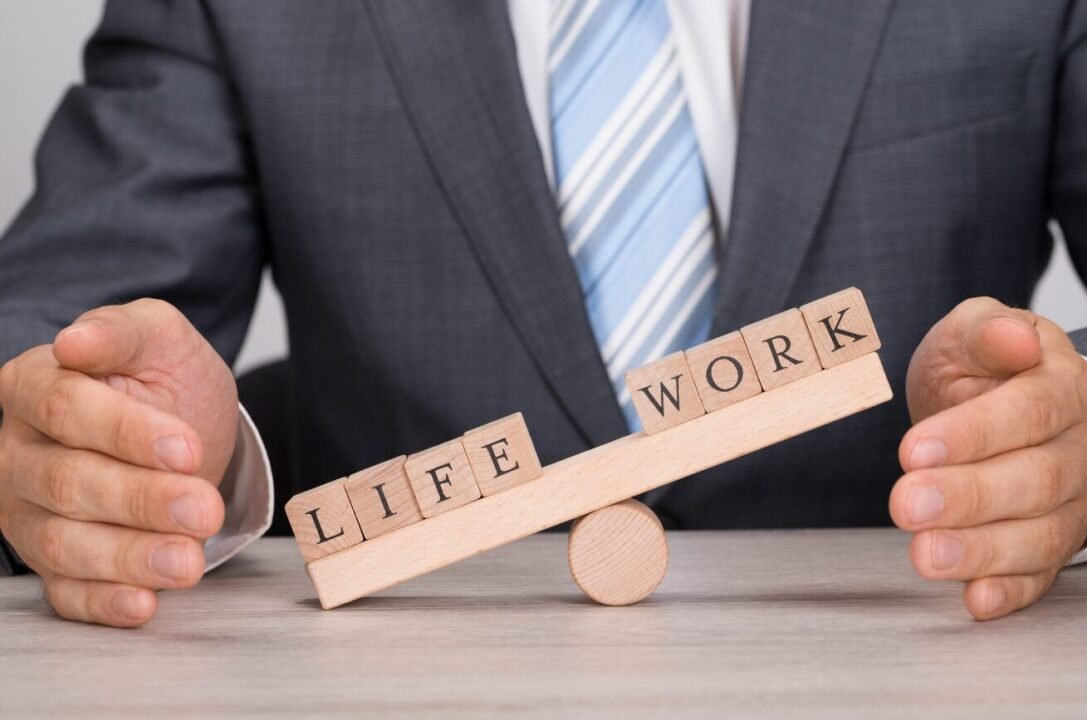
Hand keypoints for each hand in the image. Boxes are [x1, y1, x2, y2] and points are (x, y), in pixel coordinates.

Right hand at [0, 299, 237, 626]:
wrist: (176, 426)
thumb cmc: (160, 379)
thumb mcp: (158, 338)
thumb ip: (122, 331)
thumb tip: (75, 341)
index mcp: (33, 386)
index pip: (66, 410)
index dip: (126, 432)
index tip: (185, 449)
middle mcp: (18, 453)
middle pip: (67, 482)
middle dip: (141, 500)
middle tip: (203, 510)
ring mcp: (28, 513)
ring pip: (64, 543)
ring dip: (129, 557)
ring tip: (189, 561)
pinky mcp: (52, 563)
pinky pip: (65, 592)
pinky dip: (104, 602)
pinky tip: (144, 603)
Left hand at [891, 297, 1086, 619]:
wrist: (983, 400)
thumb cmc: (978, 366)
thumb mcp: (969, 333)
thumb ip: (986, 333)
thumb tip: (1014, 338)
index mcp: (1065, 388)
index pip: (1031, 412)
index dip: (974, 434)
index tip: (914, 449)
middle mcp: (1080, 448)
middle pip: (1038, 479)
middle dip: (968, 497)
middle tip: (908, 504)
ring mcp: (1075, 501)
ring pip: (1043, 534)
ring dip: (982, 551)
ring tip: (926, 554)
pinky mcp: (1053, 542)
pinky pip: (1042, 575)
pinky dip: (1010, 591)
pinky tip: (977, 598)